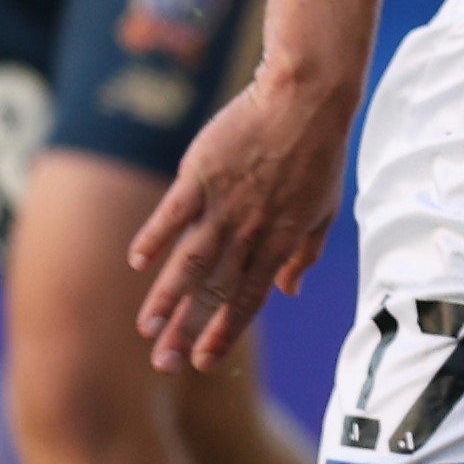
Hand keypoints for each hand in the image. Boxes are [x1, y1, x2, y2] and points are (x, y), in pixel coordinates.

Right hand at [129, 65, 360, 369]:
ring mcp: (224, 203)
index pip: (249, 298)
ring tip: (147, 328)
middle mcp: (250, 230)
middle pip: (213, 290)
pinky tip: (137, 263)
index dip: (225, 332)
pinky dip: (154, 238)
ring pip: (190, 261)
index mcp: (281, 241)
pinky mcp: (200, 174)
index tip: (205, 362)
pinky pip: (173, 213)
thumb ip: (306, 253)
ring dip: (167, 297)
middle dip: (188, 331)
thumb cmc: (318, 154)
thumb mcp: (325, 208)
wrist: (306, 99)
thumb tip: (291, 291)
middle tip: (164, 364)